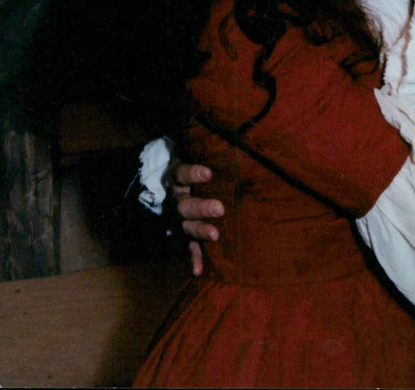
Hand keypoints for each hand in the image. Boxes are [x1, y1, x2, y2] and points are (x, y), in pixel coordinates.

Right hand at [172, 162, 224, 276]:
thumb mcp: (197, 157)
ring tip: (215, 236)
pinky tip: (198, 271)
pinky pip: (188, 246)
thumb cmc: (196, 166)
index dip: (193, 173)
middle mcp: (176, 198)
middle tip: (220, 208)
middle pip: (184, 205)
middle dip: (201, 208)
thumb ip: (213, 153)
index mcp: (177, 178)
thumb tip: (242, 143)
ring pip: (186, 226)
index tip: (209, 173)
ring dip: (200, 231)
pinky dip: (194, 258)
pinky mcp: (184, 232)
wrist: (171, 182)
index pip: (181, 174)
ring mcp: (179, 218)